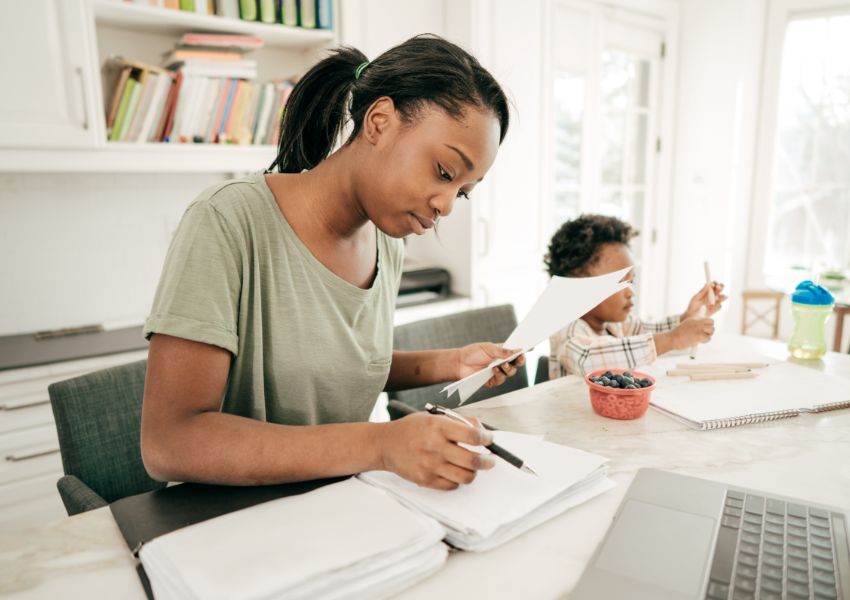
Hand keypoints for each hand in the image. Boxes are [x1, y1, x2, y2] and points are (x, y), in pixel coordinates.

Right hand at [379, 412, 494, 489]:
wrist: (385, 444)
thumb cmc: (411, 429)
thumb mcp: (434, 416)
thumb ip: (460, 421)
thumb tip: (482, 430)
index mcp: (438, 427)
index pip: (472, 436)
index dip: (487, 439)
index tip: (490, 440)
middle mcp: (435, 446)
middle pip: (473, 461)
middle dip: (488, 461)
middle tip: (490, 460)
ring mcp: (430, 465)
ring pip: (466, 477)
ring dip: (473, 472)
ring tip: (472, 467)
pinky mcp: (425, 480)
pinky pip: (452, 486)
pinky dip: (457, 480)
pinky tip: (454, 472)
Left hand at [456, 343, 525, 387]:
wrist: (459, 363)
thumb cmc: (473, 353)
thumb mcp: (488, 348)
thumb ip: (503, 351)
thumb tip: (517, 350)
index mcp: (502, 352)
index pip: (516, 352)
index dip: (524, 351)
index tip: (531, 348)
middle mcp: (502, 362)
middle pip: (517, 364)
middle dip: (520, 361)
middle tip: (520, 358)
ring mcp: (498, 372)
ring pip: (511, 372)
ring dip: (508, 368)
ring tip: (502, 364)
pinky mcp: (493, 381)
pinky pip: (501, 379)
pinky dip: (499, 375)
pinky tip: (494, 370)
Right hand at [672, 317, 714, 349]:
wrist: (672, 339)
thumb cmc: (678, 335)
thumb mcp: (686, 325)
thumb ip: (695, 325)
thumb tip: (704, 328)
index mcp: (694, 319)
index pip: (708, 319)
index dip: (709, 324)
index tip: (705, 329)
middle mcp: (697, 322)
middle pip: (712, 323)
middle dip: (710, 329)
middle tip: (705, 334)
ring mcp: (699, 328)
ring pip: (711, 330)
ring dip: (708, 335)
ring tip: (701, 338)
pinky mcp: (699, 335)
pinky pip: (708, 338)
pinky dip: (705, 341)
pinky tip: (699, 341)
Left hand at [683, 282, 726, 319]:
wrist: (692, 316)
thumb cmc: (693, 305)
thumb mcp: (696, 298)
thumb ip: (702, 292)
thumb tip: (707, 284)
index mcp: (708, 291)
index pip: (714, 284)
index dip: (715, 283)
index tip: (713, 285)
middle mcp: (713, 295)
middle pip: (721, 288)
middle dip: (721, 287)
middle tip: (717, 288)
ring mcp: (716, 302)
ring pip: (723, 297)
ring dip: (720, 297)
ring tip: (714, 299)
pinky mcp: (716, 309)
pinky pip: (720, 306)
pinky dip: (716, 306)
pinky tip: (710, 308)